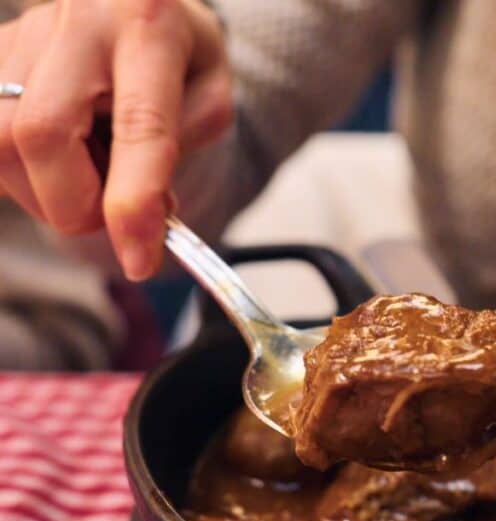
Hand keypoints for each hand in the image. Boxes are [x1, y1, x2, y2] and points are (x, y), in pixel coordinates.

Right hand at [0, 0, 231, 279]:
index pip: (138, 126)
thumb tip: (145, 209)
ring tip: (91, 171)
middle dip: (77, 203)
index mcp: (148, 26)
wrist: (136, 4)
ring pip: (0, 146)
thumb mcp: (214, 94)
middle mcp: (75, 22)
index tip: (140, 259)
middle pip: (41, 136)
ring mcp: (19, 36)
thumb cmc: (179, 56)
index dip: (134, 201)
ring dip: (48, 192)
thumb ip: (187, 146)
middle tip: (113, 211)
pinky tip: (60, 158)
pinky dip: (23, 174)